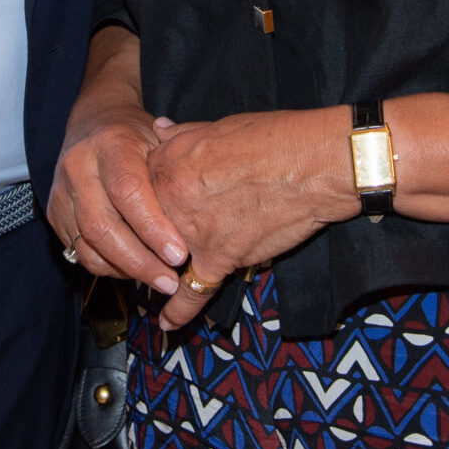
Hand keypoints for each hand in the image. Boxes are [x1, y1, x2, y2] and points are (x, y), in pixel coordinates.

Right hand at [49, 27, 189, 292]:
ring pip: (87, 245)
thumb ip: (175, 172)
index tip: (180, 256)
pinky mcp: (54, 214)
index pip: (128, 192)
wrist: (94, 121)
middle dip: (139, 261)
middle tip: (170, 281)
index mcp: (109, 144)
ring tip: (157, 280)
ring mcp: (60, 191)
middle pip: (102, 226)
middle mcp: (78, 166)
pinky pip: (79, 252)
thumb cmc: (137, 135)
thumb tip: (204, 217)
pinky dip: (108, 267)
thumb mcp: (160, 140)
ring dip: (124, 270)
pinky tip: (134, 271)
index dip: (153, 228)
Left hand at [148, 109, 356, 329]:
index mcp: (166, 163)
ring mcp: (191, 234)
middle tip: (155, 237)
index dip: (145, 197)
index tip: (150, 203)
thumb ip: (181, 134)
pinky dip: (178, 311)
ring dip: (155, 269)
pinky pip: (191, 292)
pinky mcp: (219, 260)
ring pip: (160, 259)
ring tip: (150, 278)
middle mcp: (169, 200)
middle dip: (149, 233)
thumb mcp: (216, 125)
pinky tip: (166, 322)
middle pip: (143, 226)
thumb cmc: (272, 138)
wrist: (311, 164)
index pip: (136, 188)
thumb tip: (160, 130)